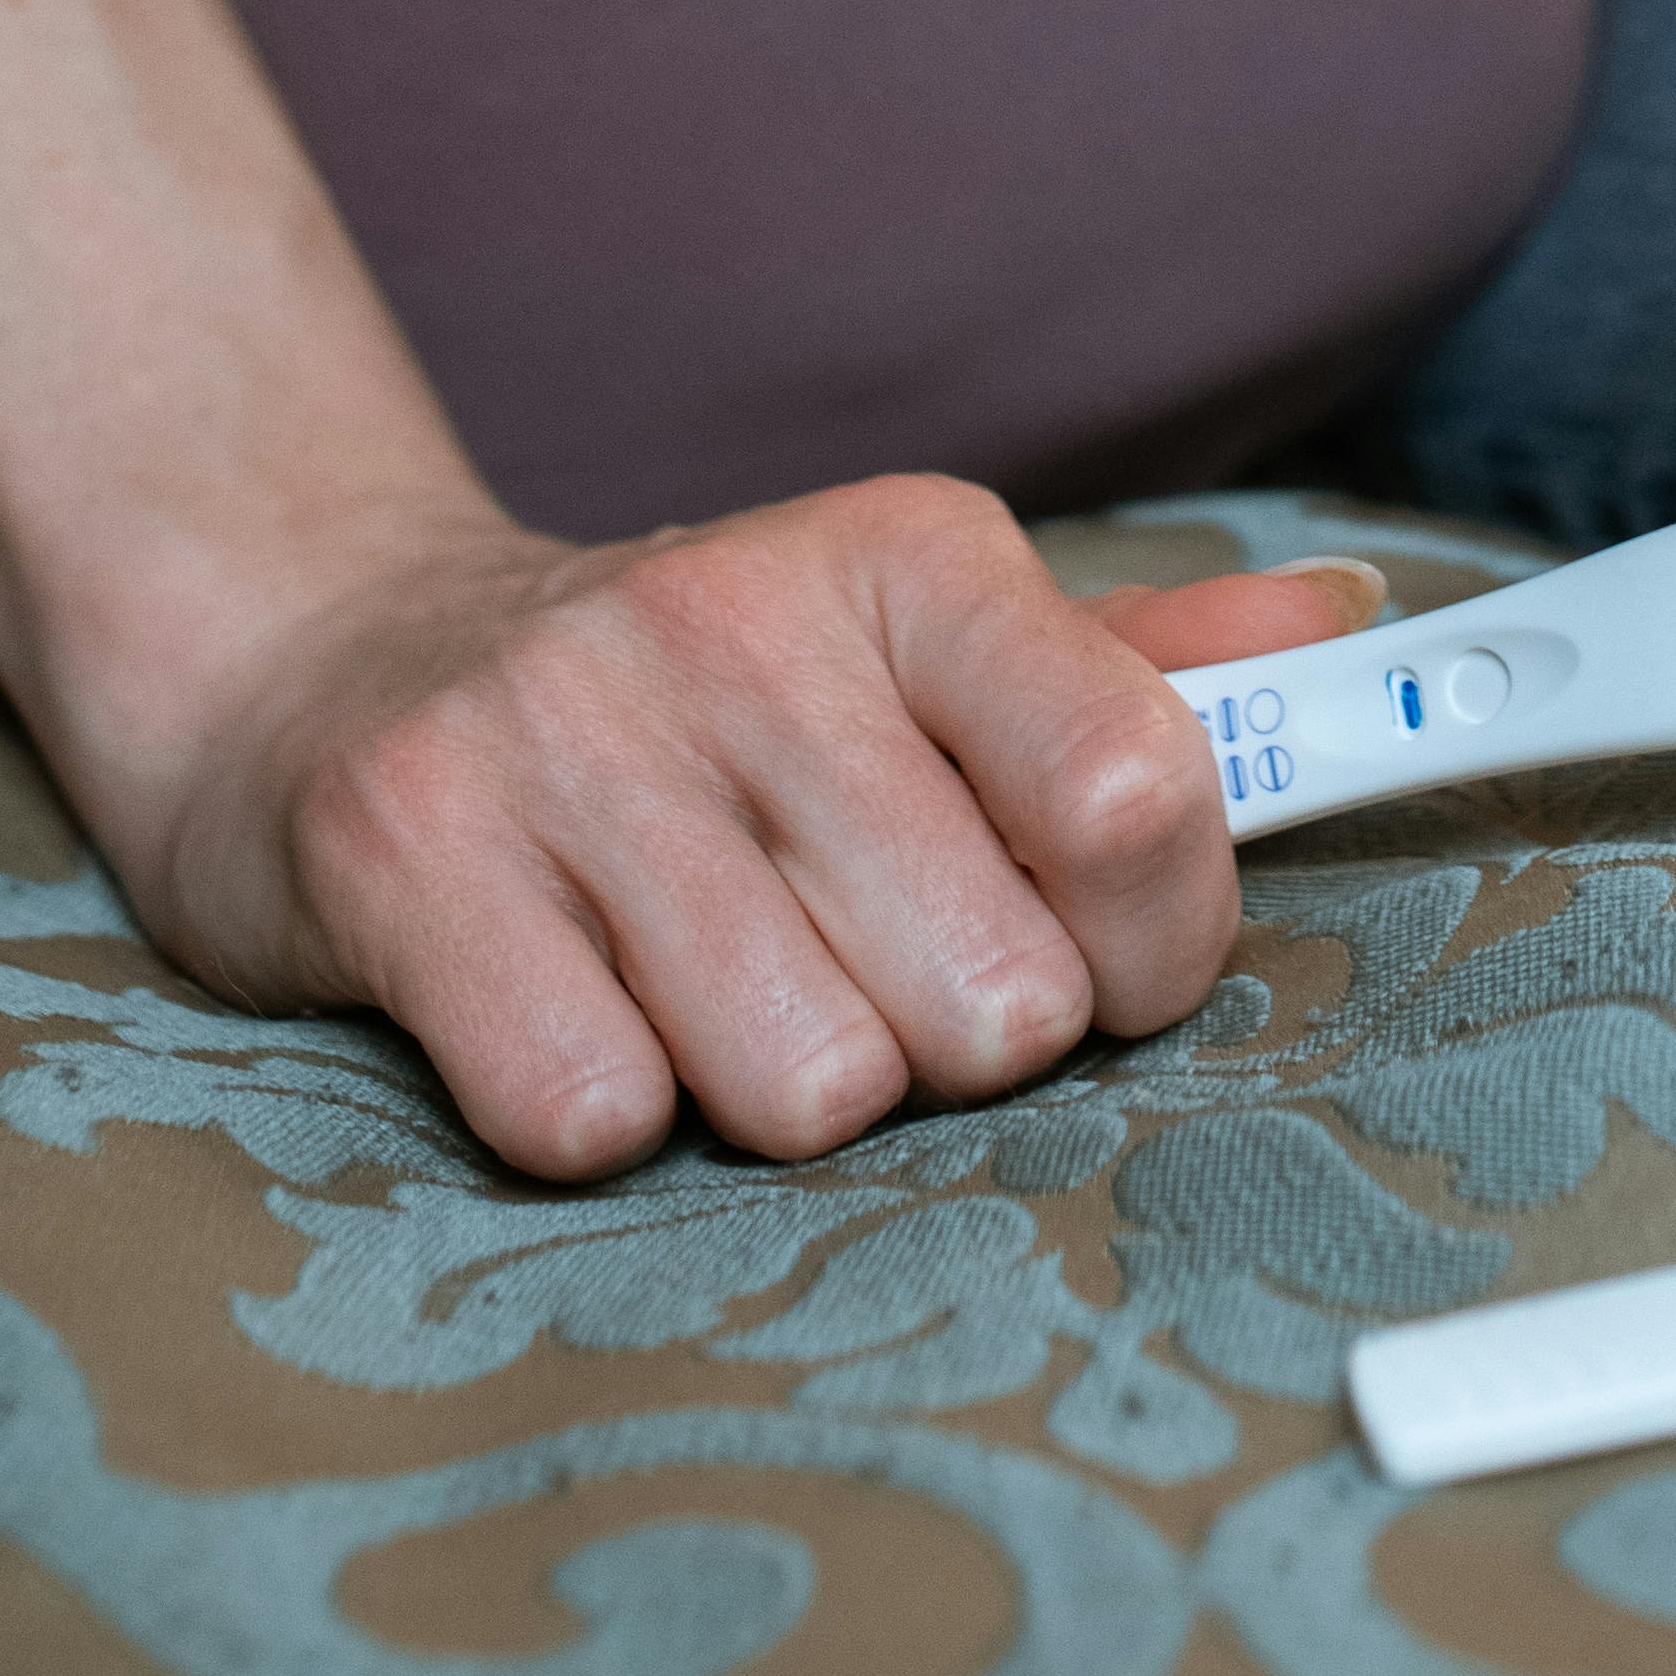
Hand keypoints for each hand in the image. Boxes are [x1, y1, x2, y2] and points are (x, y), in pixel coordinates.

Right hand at [114, 474, 1383, 1173]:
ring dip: (768, 1088)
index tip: (1086, 950)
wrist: (327, 657)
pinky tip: (570, 1004)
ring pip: (807, 1087)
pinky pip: (598, 1117)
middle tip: (836, 957)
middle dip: (937, 1038)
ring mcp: (562, 733)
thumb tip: (1348, 630)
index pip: (1143, 797)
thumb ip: (1137, 665)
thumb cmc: (686, 702)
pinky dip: (600, 1108)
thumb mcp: (915, 646)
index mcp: (912, 558)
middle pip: (989, 1003)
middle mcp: (739, 617)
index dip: (1152, 941)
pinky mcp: (405, 857)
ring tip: (696, 978)